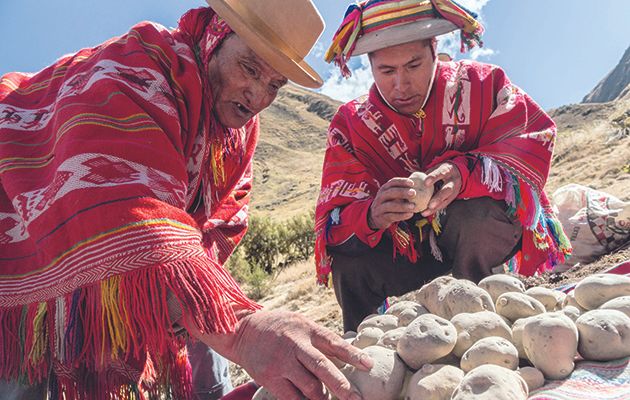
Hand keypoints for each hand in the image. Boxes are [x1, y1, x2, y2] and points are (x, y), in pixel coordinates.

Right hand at [193, 310, 371, 399]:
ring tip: (327, 399)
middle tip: (356, 398)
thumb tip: (348, 357)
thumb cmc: (280, 328)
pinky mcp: (269, 378)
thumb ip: (321, 340)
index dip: (352, 354)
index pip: (334, 342)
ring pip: (310, 387)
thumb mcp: (301, 324)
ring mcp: (281, 362)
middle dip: (341, 385)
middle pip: (322, 367)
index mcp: (307, 329)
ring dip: (323, 397)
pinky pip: (292, 398)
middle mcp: (295, 345)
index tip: (369, 365)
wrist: (243, 331)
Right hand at [368, 177, 415, 229]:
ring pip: (390, 206)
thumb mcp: (392, 196)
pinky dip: (401, 216)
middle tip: (414, 193)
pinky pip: (391, 216)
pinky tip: (410, 214)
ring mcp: (379, 208)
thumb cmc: (390, 204)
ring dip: (402, 206)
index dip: (402, 182)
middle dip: (402, 192)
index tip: (412, 183)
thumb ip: (402, 191)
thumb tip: (420, 185)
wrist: (376, 218)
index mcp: (384, 189)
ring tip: (413, 206)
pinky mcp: (382, 218)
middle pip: (390, 192)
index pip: (392, 182)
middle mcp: (380, 197)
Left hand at [421, 162, 461, 216]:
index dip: (434, 177)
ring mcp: (454, 191)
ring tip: (425, 212)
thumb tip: (410, 180)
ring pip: (446, 200)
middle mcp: (453, 181)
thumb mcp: (435, 168)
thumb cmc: (440, 171)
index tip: (426, 183)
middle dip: (438, 198)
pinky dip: (434, 210)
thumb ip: (425, 174)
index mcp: (447, 170)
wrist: (456, 173)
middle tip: (430, 205)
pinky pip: (443, 205)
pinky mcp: (452, 198)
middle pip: (447, 190)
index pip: (441, 173)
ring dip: (436, 207)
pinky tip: (425, 213)